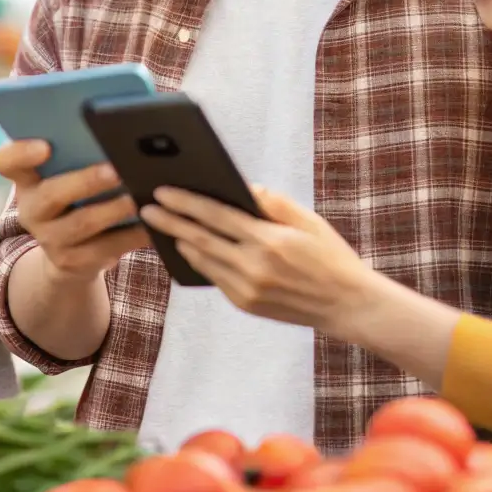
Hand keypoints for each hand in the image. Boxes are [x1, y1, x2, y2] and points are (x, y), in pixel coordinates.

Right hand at [0, 139, 148, 281]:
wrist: (68, 252)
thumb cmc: (74, 196)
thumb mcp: (66, 175)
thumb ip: (79, 152)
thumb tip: (117, 125)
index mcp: (26, 180)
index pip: (6, 162)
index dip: (21, 153)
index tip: (45, 145)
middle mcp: (32, 209)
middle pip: (51, 195)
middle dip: (84, 182)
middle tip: (114, 170)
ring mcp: (50, 239)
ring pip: (81, 224)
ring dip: (112, 210)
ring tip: (137, 199)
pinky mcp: (73, 261)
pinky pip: (105, 249)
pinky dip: (130, 236)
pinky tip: (150, 226)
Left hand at [139, 185, 370, 329]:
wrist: (346, 304)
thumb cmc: (329, 255)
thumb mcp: (307, 220)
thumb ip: (271, 202)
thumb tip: (239, 187)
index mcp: (268, 241)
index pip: (216, 216)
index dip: (185, 202)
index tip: (162, 191)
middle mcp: (253, 267)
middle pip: (199, 239)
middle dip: (169, 222)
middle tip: (145, 207)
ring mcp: (247, 290)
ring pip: (202, 260)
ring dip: (180, 241)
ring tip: (162, 224)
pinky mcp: (245, 304)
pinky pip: (215, 277)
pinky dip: (200, 259)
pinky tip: (190, 246)